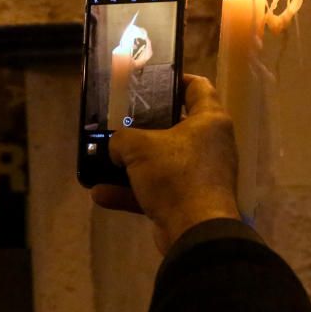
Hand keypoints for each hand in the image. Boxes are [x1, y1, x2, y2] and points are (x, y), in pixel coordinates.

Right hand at [91, 75, 239, 254]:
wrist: (195, 232)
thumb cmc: (175, 175)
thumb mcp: (139, 147)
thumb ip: (121, 139)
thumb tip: (116, 147)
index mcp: (209, 121)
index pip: (197, 87)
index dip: (175, 79)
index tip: (150, 80)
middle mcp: (209, 145)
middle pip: (174, 126)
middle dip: (144, 126)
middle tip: (119, 120)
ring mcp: (199, 175)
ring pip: (161, 162)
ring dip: (131, 165)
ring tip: (103, 160)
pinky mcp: (187, 201)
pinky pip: (155, 191)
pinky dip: (131, 192)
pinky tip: (101, 194)